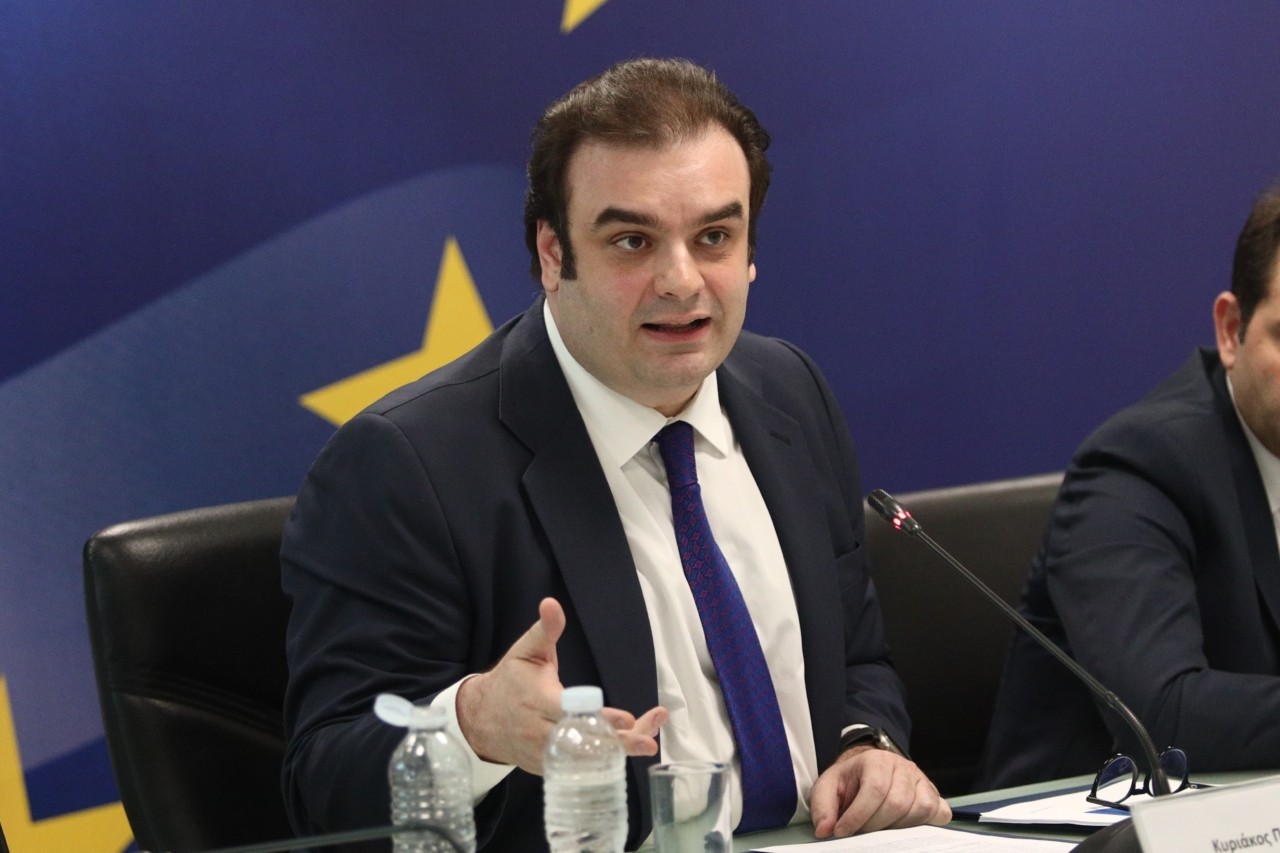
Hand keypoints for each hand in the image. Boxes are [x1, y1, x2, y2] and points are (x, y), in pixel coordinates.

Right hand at [456, 597, 666, 773]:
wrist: (482, 720)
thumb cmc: (510, 681)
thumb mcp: (525, 651)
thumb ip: (544, 630)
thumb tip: (552, 603)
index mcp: (538, 702)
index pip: (572, 713)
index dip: (599, 716)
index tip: (626, 718)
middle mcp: (542, 733)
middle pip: (585, 743)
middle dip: (618, 743)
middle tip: (647, 742)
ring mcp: (546, 754)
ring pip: (587, 759)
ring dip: (620, 752)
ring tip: (649, 744)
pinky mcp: (550, 767)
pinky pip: (580, 767)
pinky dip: (605, 761)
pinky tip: (632, 749)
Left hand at [810, 746, 950, 836]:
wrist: (867, 772)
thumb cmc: (849, 782)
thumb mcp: (827, 788)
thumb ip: (822, 807)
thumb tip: (825, 830)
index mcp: (876, 760)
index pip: (874, 789)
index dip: (858, 815)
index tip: (842, 831)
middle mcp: (903, 767)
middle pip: (897, 803)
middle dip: (875, 825)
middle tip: (860, 832)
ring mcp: (922, 781)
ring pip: (920, 809)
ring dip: (898, 827)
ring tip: (880, 829)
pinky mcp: (934, 795)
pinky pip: (939, 813)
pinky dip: (925, 824)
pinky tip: (905, 828)